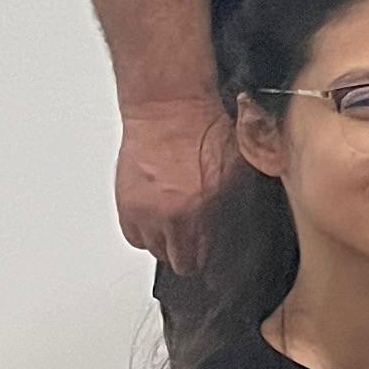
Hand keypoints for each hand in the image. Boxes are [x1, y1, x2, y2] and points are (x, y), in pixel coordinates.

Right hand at [115, 95, 233, 267]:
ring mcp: (143, 210)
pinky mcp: (125, 202)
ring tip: (178, 228)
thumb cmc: (203, 127)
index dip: (211, 263)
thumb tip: (243, 227)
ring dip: (166, 244)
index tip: (214, 259)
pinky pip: (133, 236)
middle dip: (190, 256)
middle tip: (198, 244)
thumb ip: (238, 202)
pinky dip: (144, 233)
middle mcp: (167, 215)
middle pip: (178, 262)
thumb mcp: (238, 168)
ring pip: (154, 250)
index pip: (203, 260)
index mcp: (198, 210)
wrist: (167, 106)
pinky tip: (157, 222)